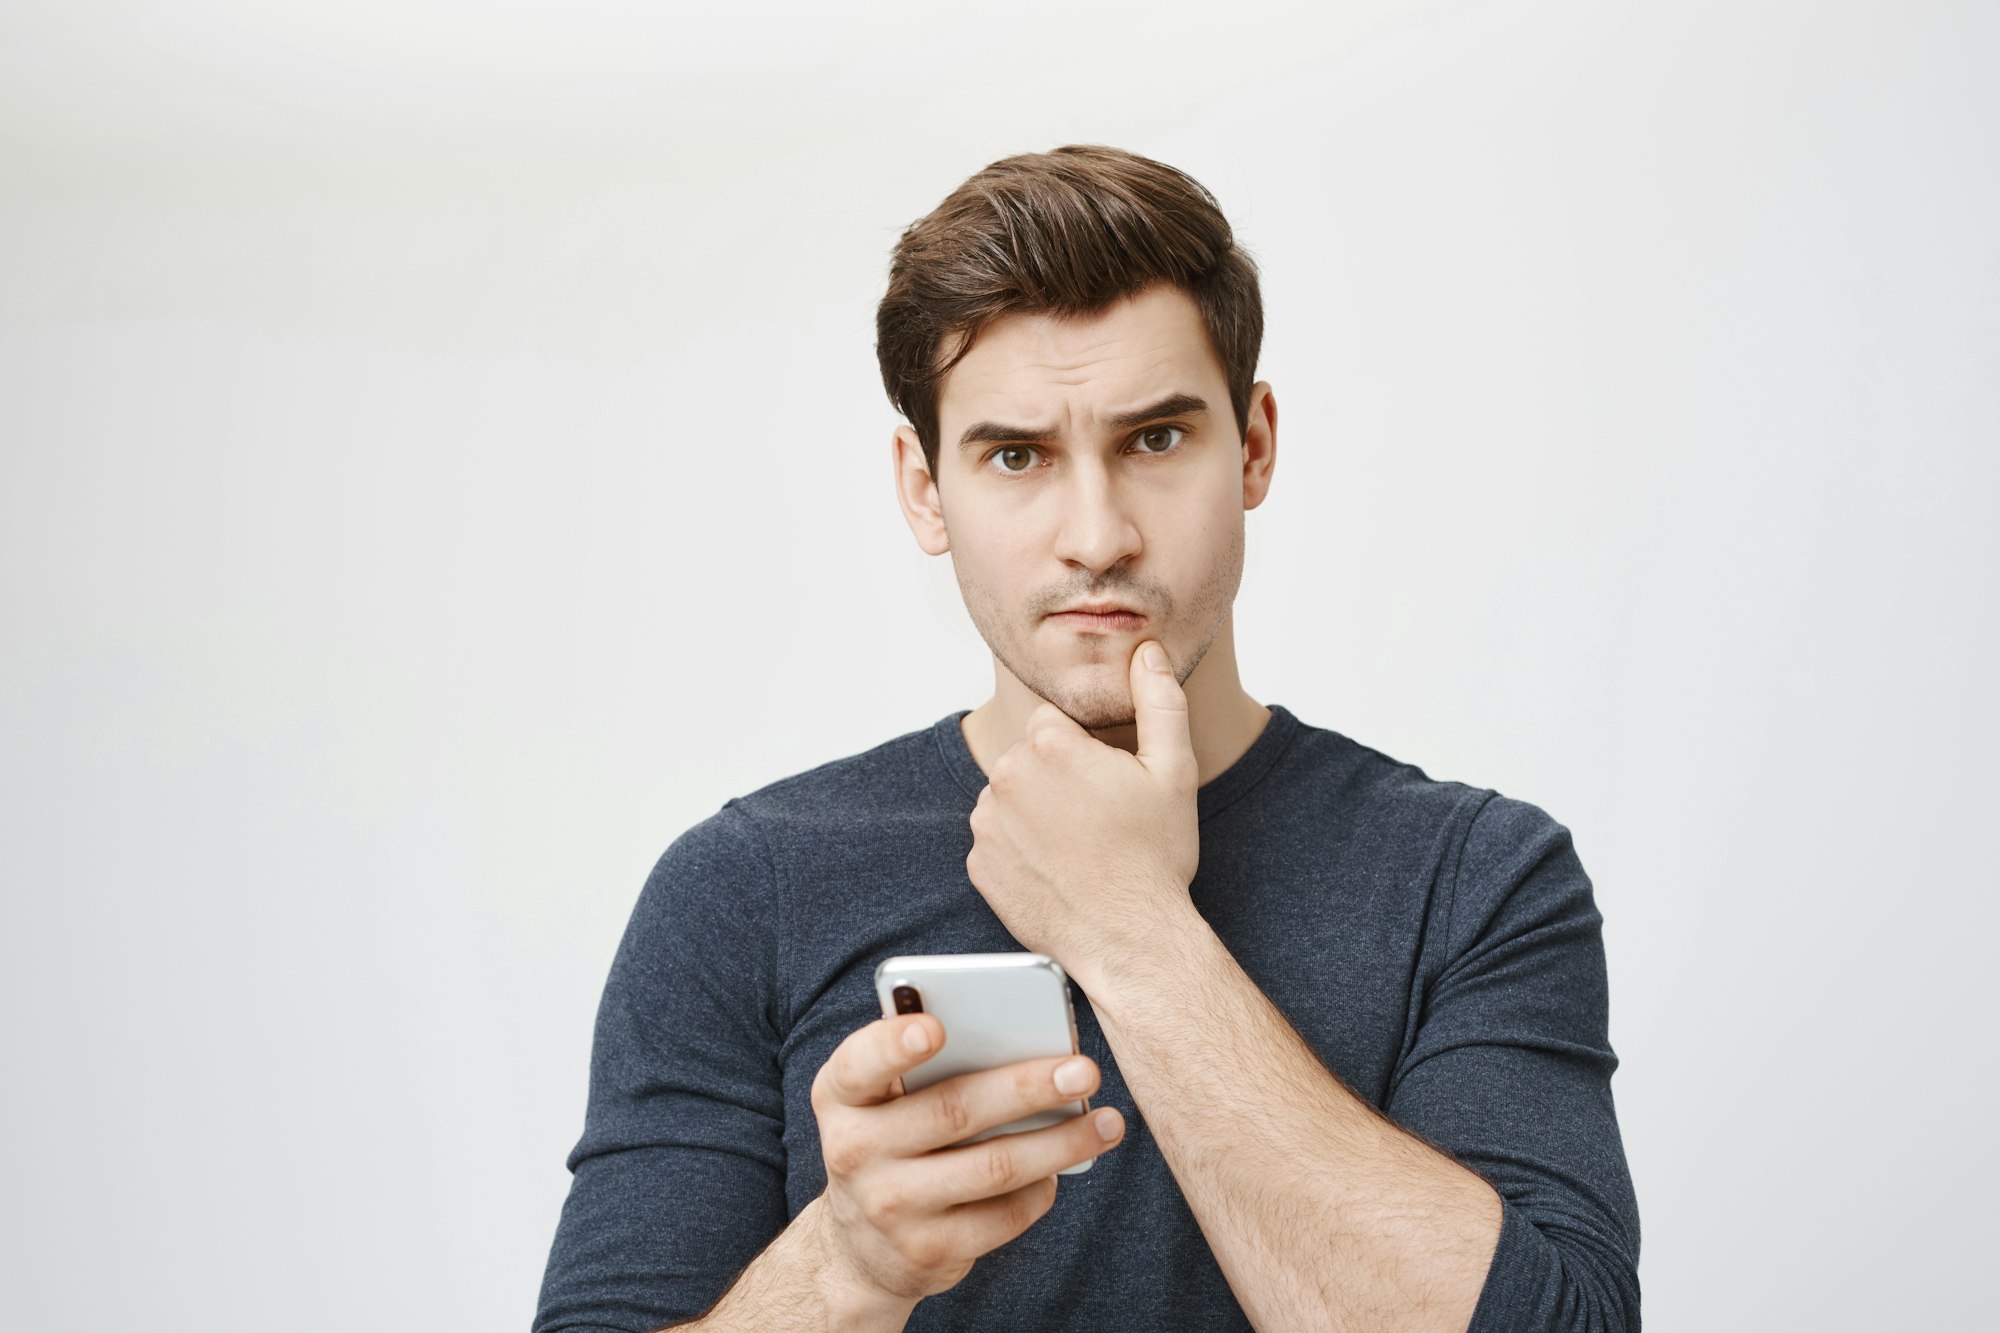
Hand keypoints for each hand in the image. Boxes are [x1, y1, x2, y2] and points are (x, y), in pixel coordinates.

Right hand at [808, 1011, 1125, 1304]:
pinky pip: (1004, 1216)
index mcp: (842, 1096)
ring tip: (1107, 1122)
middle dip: (1027, 1087)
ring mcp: (890, 1206)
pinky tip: (1061, 1170)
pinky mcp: (928, 1251)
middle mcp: (854, 1151)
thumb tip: (1025, 1041)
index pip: (860, 1064)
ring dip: (1060, 1142)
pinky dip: (1042, 1189)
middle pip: (954, 1110)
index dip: (895, 1044)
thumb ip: (927, 1065)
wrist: (863, 1245)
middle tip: (1084, 1069)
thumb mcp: (883, 1099)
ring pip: (994, 1166)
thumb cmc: (892, 1138)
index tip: (937, 1028)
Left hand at [965, 639, 1200, 980]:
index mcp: (1050, 746)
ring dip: (1035, 811)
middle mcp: (1007, 778)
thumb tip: (1148, 652)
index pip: (1051, 721)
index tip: (1104, 780)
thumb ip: (1160, 700)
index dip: (1081, 748)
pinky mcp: (980, 865)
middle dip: (1056, 777)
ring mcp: (987, 824)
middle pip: (1027, 757)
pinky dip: (1019, 849)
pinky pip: (996, 840)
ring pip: (1010, 797)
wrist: (1129, 939)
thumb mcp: (1173, 771)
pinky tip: (1056, 867)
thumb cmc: (1154, 858)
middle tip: (1097, 816)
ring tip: (1078, 845)